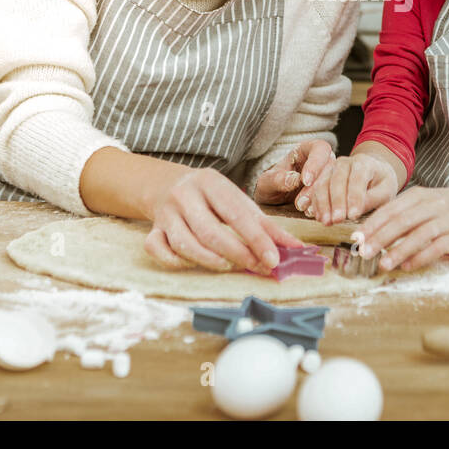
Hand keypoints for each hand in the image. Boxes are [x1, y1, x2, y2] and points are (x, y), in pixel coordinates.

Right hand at [146, 167, 302, 272]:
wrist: (167, 183)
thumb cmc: (211, 196)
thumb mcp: (236, 199)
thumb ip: (265, 224)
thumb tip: (297, 248)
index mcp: (210, 182)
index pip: (236, 213)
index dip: (256, 238)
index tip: (273, 259)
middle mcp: (185, 195)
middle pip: (210, 232)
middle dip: (237, 254)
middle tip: (257, 267)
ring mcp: (166, 213)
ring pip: (185, 244)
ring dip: (210, 261)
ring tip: (230, 266)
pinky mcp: (152, 229)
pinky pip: (157, 250)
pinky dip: (176, 262)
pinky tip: (195, 264)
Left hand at [252, 140, 335, 203]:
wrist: (273, 201)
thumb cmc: (270, 185)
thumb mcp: (266, 182)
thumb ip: (277, 179)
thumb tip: (294, 179)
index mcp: (306, 150)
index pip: (319, 149)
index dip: (315, 163)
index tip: (305, 181)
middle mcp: (321, 161)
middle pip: (330, 168)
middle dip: (317, 187)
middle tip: (300, 204)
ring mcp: (328, 177)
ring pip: (334, 184)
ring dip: (322, 200)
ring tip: (306, 211)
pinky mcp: (330, 193)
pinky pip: (334, 198)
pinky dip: (326, 208)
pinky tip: (313, 214)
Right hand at [297, 153, 398, 224]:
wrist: (373, 172)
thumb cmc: (381, 183)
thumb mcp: (386, 191)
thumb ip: (373, 199)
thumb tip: (355, 213)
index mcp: (364, 162)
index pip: (357, 179)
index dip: (354, 198)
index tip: (353, 215)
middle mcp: (345, 162)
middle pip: (337, 180)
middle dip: (336, 202)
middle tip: (337, 220)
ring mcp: (331, 168)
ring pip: (323, 184)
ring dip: (323, 204)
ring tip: (326, 221)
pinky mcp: (323, 177)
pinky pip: (316, 190)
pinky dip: (317, 204)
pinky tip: (319, 218)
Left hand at [354, 186, 448, 271]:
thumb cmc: (437, 206)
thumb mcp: (418, 201)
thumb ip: (396, 214)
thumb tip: (367, 233)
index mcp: (417, 195)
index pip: (391, 209)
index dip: (373, 224)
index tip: (357, 237)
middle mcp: (432, 205)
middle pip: (403, 221)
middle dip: (381, 237)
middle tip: (364, 252)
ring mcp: (446, 220)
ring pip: (420, 235)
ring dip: (399, 250)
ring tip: (383, 264)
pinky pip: (436, 248)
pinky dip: (420, 257)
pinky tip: (406, 266)